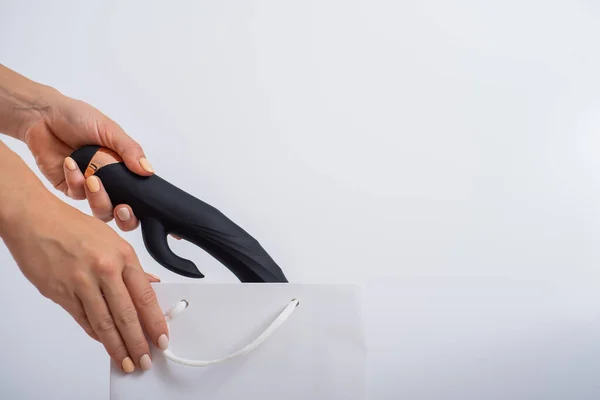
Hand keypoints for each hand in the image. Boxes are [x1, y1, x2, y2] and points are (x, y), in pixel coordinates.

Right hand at [1, 192, 168, 372]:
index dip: (155, 321)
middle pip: (127, 315)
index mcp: (123, 255)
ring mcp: (82, 283)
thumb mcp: (112, 239)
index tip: (162, 337)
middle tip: (146, 358)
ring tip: (127, 361)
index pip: (145, 296)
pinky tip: (105, 343)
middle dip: (139, 342)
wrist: (35, 219)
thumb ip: (131, 266)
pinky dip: (96, 334)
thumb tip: (150, 285)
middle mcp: (105, 269)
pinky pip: (83, 319)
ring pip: (104, 323)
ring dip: (117, 346)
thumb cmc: (72, 226)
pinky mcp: (61, 293)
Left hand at [22, 88, 149, 230]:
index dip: (140, 208)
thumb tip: (149, 171)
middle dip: (124, 217)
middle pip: (121, 212)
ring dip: (98, 198)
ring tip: (93, 179)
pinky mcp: (68, 187)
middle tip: (121, 208)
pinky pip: (76, 194)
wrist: (44, 114)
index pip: (139, 196)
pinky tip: (70, 162)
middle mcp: (110, 181)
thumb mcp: (111, 131)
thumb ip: (131, 151)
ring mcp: (89, 187)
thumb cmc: (79, 118)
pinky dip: (74, 180)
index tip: (135, 205)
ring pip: (99, 209)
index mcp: (124, 168)